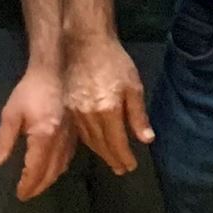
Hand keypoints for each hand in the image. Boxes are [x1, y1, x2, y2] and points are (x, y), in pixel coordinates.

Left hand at [0, 65, 72, 200]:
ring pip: (61, 167)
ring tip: (37, 185)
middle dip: (38, 186)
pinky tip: (52, 169)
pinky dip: (58, 168)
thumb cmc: (29, 92)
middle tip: (26, 194)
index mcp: (44, 137)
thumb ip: (4, 140)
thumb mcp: (11, 115)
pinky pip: (68, 158)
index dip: (27, 184)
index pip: (36, 169)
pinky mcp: (74, 133)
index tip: (19, 194)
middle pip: (51, 172)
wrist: (53, 73)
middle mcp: (60, 141)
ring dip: (49, 180)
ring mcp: (70, 138)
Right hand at [65, 32, 151, 174]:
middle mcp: (88, 115)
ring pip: (88, 140)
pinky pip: (79, 131)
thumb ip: (138, 116)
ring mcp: (75, 111)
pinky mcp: (67, 106)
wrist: (85, 43)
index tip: (131, 166)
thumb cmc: (114, 62)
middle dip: (113, 158)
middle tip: (121, 169)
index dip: (124, 157)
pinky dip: (88, 141)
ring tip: (110, 160)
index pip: (116, 142)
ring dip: (100, 152)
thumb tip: (146, 140)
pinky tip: (95, 144)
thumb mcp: (133, 87)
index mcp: (107, 110)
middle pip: (101, 144)